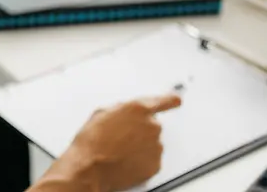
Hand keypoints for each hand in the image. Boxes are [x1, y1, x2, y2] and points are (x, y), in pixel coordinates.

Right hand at [60, 95, 180, 191]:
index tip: (176, 100)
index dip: (171, 100)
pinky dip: (142, 161)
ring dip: (141, 146)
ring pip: (152, 143)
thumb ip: (122, 109)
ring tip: (120, 151)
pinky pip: (152, 159)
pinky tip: (126, 161)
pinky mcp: (155, 164)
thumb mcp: (102, 113)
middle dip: (141, 130)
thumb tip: (126, 113)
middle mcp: (152, 126)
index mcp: (138, 109)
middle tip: (122, 138)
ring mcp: (155, 146)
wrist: (90, 166)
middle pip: (153, 125)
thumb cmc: (92, 141)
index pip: (165, 101)